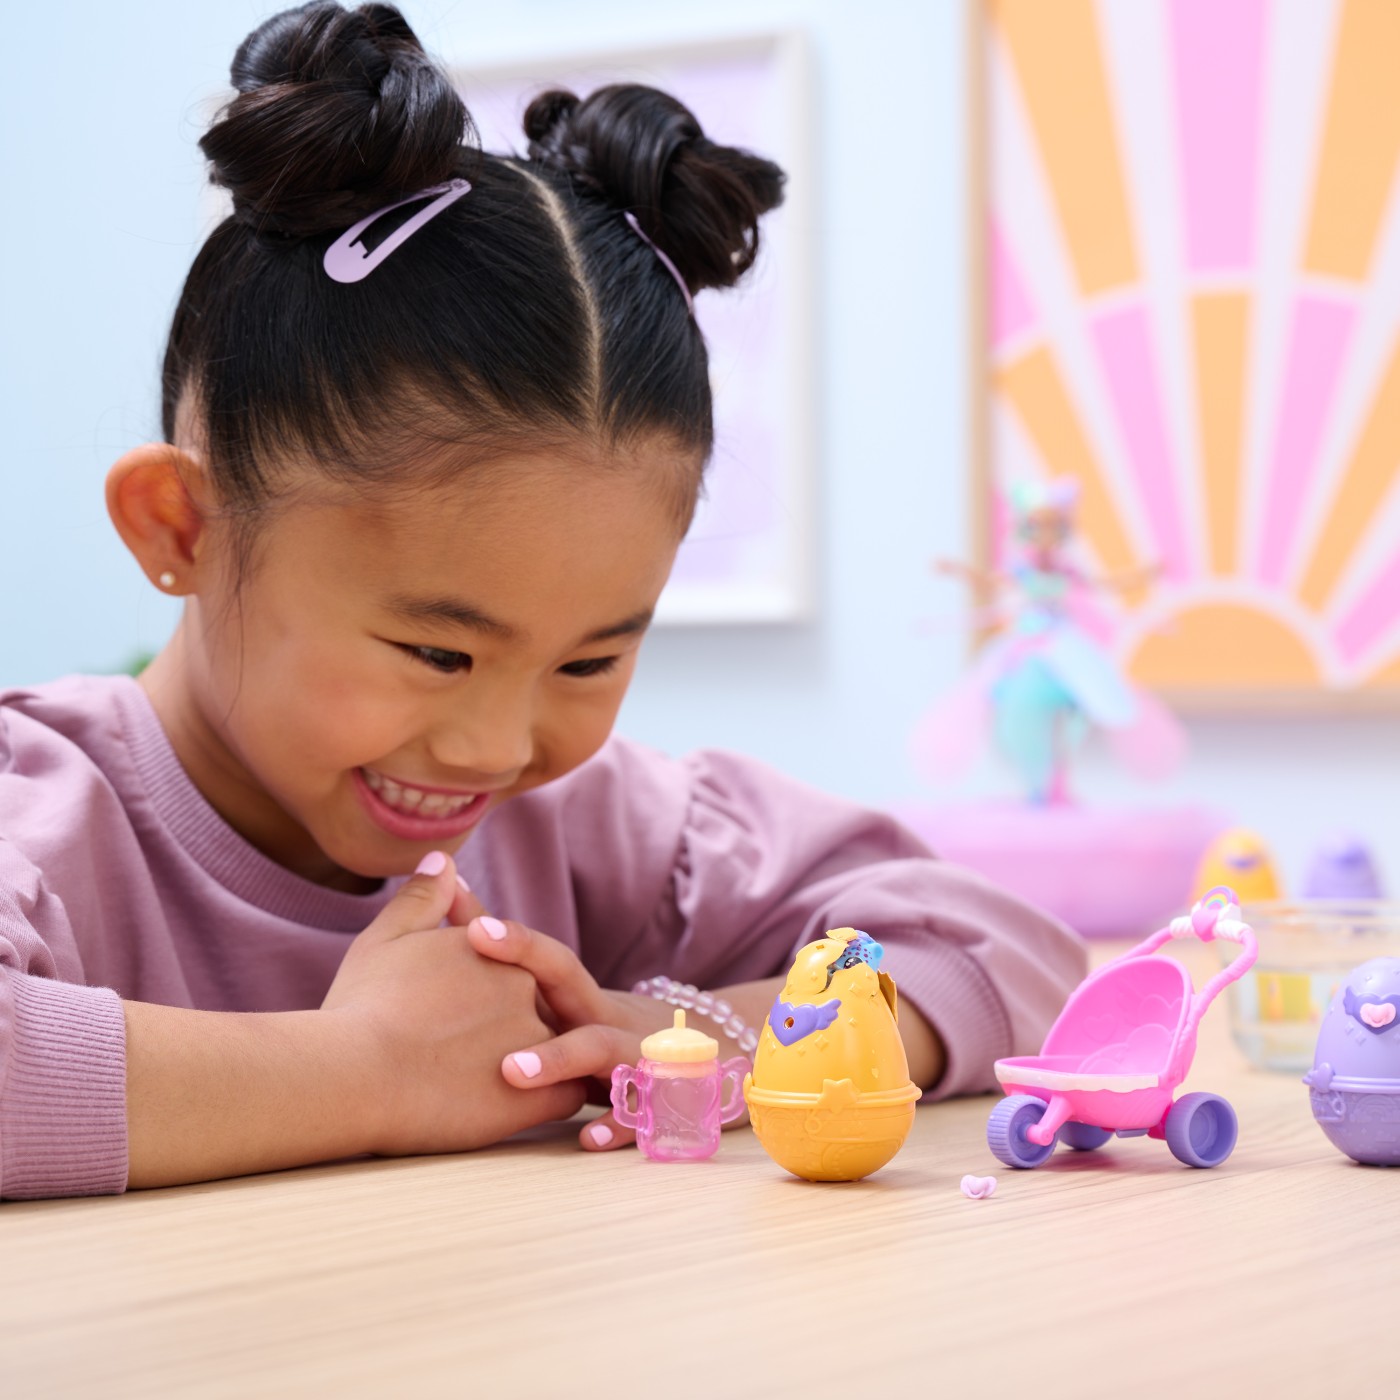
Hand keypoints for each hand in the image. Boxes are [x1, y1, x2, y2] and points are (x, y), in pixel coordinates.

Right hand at [322, 855, 585, 1157]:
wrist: (351, 1070)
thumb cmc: (361, 1005)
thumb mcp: (387, 939)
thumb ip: (422, 899)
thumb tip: (444, 860)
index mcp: (498, 953)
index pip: (518, 969)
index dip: (492, 994)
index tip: (460, 1016)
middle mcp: (526, 990)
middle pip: (540, 1010)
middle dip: (519, 1029)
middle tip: (478, 1055)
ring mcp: (536, 1042)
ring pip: (558, 1054)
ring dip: (542, 1068)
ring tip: (506, 1087)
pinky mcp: (536, 1096)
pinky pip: (567, 1097)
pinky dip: (551, 1102)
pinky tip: (523, 1110)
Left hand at [462, 915, 692, 1152]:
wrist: (717, 1060)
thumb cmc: (621, 1035)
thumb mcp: (580, 1008)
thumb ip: (523, 970)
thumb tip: (465, 908)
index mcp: (585, 1000)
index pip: (550, 958)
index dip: (515, 940)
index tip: (472, 926)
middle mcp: (611, 1017)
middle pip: (571, 982)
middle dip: (526, 963)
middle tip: (477, 948)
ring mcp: (639, 1055)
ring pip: (603, 1047)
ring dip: (560, 1057)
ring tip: (511, 1071)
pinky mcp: (666, 1101)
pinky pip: (643, 1113)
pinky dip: (621, 1124)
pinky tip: (591, 1139)